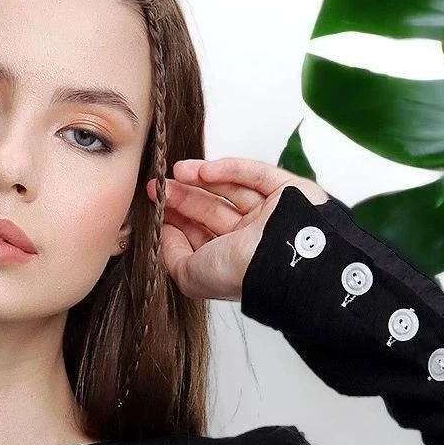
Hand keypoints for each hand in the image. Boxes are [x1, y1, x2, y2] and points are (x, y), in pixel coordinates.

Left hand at [144, 157, 328, 302]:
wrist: (279, 262)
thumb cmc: (237, 274)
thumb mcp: (188, 274)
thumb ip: (171, 255)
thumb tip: (163, 233)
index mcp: (230, 260)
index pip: (201, 233)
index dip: (177, 218)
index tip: (155, 204)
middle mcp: (250, 238)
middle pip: (212, 209)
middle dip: (184, 196)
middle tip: (158, 185)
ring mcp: (270, 214)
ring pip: (232, 189)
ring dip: (202, 178)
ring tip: (178, 170)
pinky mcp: (287, 191)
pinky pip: (256, 174)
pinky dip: (230, 170)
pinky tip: (205, 170)